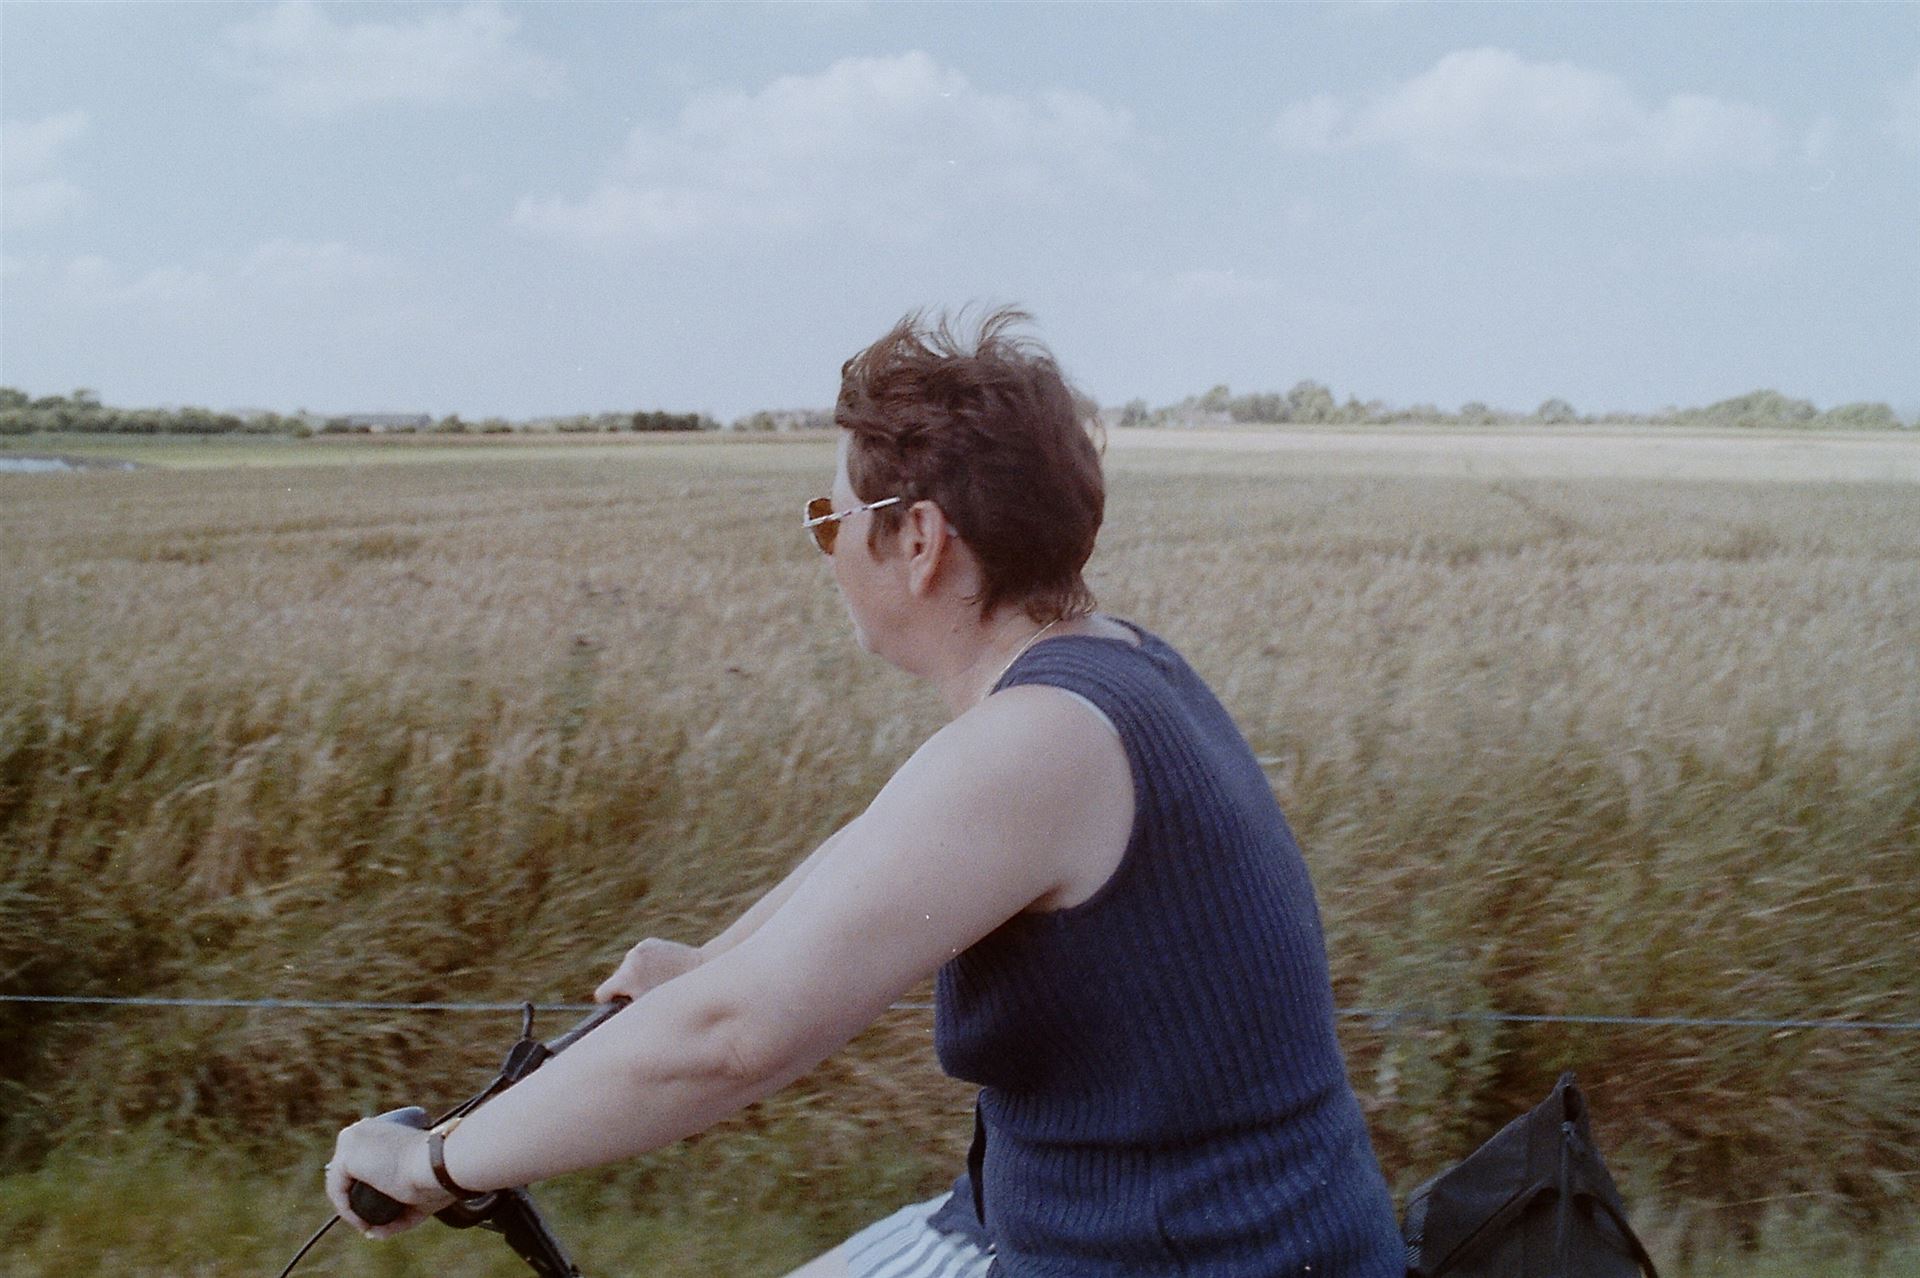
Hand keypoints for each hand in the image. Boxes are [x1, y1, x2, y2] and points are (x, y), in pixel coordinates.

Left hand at [324, 1110, 455, 1238]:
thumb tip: (372, 1232)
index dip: (363, 1189)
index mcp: (378, 1129)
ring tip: (368, 1225)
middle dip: (353, 1199)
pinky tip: (364, 1223)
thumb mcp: (412, 1191)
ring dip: (350, 1208)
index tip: (379, 1210)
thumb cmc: (435, 1177)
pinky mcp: (346, 1157)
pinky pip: (337, 1191)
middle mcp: (360, 1130)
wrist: (438, 1166)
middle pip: (345, 1173)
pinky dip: (347, 1211)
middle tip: (369, 1221)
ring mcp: (351, 1141)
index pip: (358, 1161)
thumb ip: (395, 1209)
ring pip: (339, 1183)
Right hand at [594, 936, 704, 1002]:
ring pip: (629, 969)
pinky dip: (648, 964)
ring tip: (659, 981)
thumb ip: (631, 1010)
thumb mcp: (650, 1008)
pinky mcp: (648, 943)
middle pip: (617, 980)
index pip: (602, 993)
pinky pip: (641, 957)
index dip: (607, 1003)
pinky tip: (662, 969)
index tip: (616, 1006)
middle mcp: (629, 961)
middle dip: (627, 989)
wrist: (700, 968)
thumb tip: (615, 1020)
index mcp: (627, 978)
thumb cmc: (677, 998)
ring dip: (639, 976)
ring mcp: (639, 949)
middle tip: (646, 994)